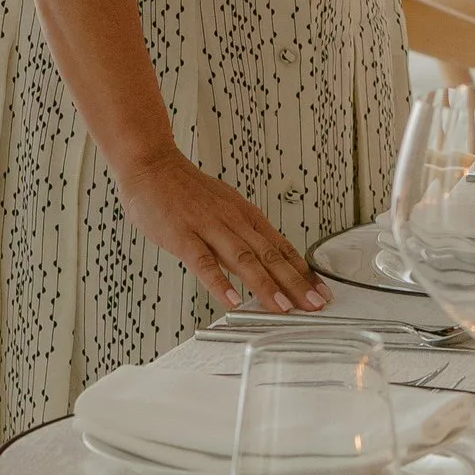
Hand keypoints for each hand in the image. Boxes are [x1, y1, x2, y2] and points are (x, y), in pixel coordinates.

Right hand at [112, 144, 331, 313]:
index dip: (303, 272)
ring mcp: (209, 228)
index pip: (283, 248)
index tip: (321, 292)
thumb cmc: (186, 191)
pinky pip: (203, 262)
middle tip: (314, 305)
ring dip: (265, 285)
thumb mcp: (224, 210)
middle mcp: (234, 221)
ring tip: (282, 308)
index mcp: (246, 216)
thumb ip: (241, 237)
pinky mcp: (183, 236)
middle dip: (295, 283)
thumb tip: (263, 264)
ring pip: (243, 260)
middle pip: (271, 256)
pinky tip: (231, 301)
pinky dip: (218, 282)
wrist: (153, 166)